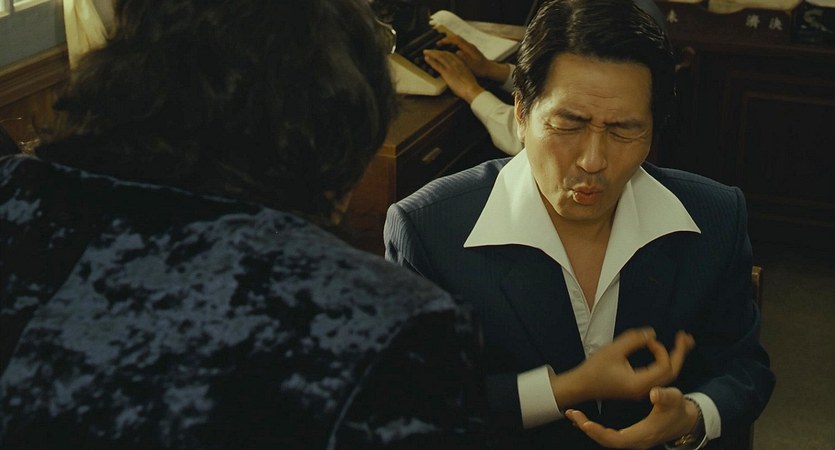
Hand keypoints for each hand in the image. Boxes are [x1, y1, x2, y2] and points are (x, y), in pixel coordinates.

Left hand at [422, 49, 484, 102]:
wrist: (472, 89)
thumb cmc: (471, 86)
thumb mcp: (467, 76)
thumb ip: (460, 74)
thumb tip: (456, 77)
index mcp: (461, 63)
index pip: (451, 54)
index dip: (444, 52)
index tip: (439, 52)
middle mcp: (456, 63)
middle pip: (444, 53)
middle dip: (436, 51)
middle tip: (430, 50)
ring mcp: (451, 67)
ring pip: (440, 57)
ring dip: (432, 53)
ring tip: (426, 52)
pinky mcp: (447, 73)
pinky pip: (437, 64)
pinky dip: (431, 61)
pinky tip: (426, 59)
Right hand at [436, 33, 509, 81]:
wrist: (489, 69)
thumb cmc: (481, 69)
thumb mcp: (472, 65)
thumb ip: (464, 58)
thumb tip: (457, 51)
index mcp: (468, 48)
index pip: (455, 40)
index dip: (446, 40)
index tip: (438, 44)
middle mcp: (469, 46)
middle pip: (455, 38)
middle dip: (446, 40)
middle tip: (438, 44)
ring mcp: (469, 47)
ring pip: (457, 41)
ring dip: (449, 42)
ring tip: (442, 47)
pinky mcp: (470, 51)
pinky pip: (459, 45)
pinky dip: (453, 46)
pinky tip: (450, 51)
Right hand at [550, 328, 694, 406]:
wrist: (581, 385)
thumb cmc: (594, 369)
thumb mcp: (613, 350)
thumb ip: (634, 340)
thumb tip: (652, 333)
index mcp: (639, 383)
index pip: (664, 366)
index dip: (660, 349)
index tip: (648, 340)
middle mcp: (644, 389)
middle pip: (672, 372)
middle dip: (680, 353)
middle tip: (687, 337)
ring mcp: (643, 390)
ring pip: (667, 374)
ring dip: (675, 357)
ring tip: (683, 342)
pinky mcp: (639, 386)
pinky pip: (659, 375)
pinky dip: (666, 362)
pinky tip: (666, 352)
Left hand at [564, 387, 700, 448]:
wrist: (685, 419)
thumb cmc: (678, 409)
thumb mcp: (674, 399)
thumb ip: (665, 396)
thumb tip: (654, 393)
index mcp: (643, 434)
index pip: (616, 439)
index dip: (600, 432)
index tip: (585, 422)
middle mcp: (636, 441)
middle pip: (606, 440)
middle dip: (588, 429)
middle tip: (572, 414)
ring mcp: (633, 440)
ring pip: (606, 439)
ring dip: (589, 428)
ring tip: (573, 415)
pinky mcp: (631, 436)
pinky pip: (609, 435)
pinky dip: (596, 429)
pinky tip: (585, 420)